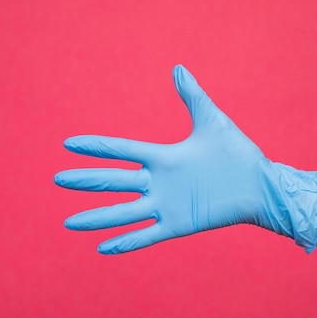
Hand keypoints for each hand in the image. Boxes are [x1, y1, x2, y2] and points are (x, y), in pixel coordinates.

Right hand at [54, 65, 316, 253]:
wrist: (259, 185)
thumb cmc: (238, 153)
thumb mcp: (212, 120)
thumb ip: (192, 96)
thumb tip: (178, 68)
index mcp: (164, 157)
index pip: (122, 150)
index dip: (96, 147)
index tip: (68, 144)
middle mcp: (159, 182)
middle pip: (114, 181)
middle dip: (86, 181)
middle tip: (57, 180)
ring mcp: (167, 205)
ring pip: (123, 212)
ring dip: (96, 217)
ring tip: (68, 223)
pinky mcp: (179, 224)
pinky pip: (146, 235)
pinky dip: (125, 242)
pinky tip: (102, 249)